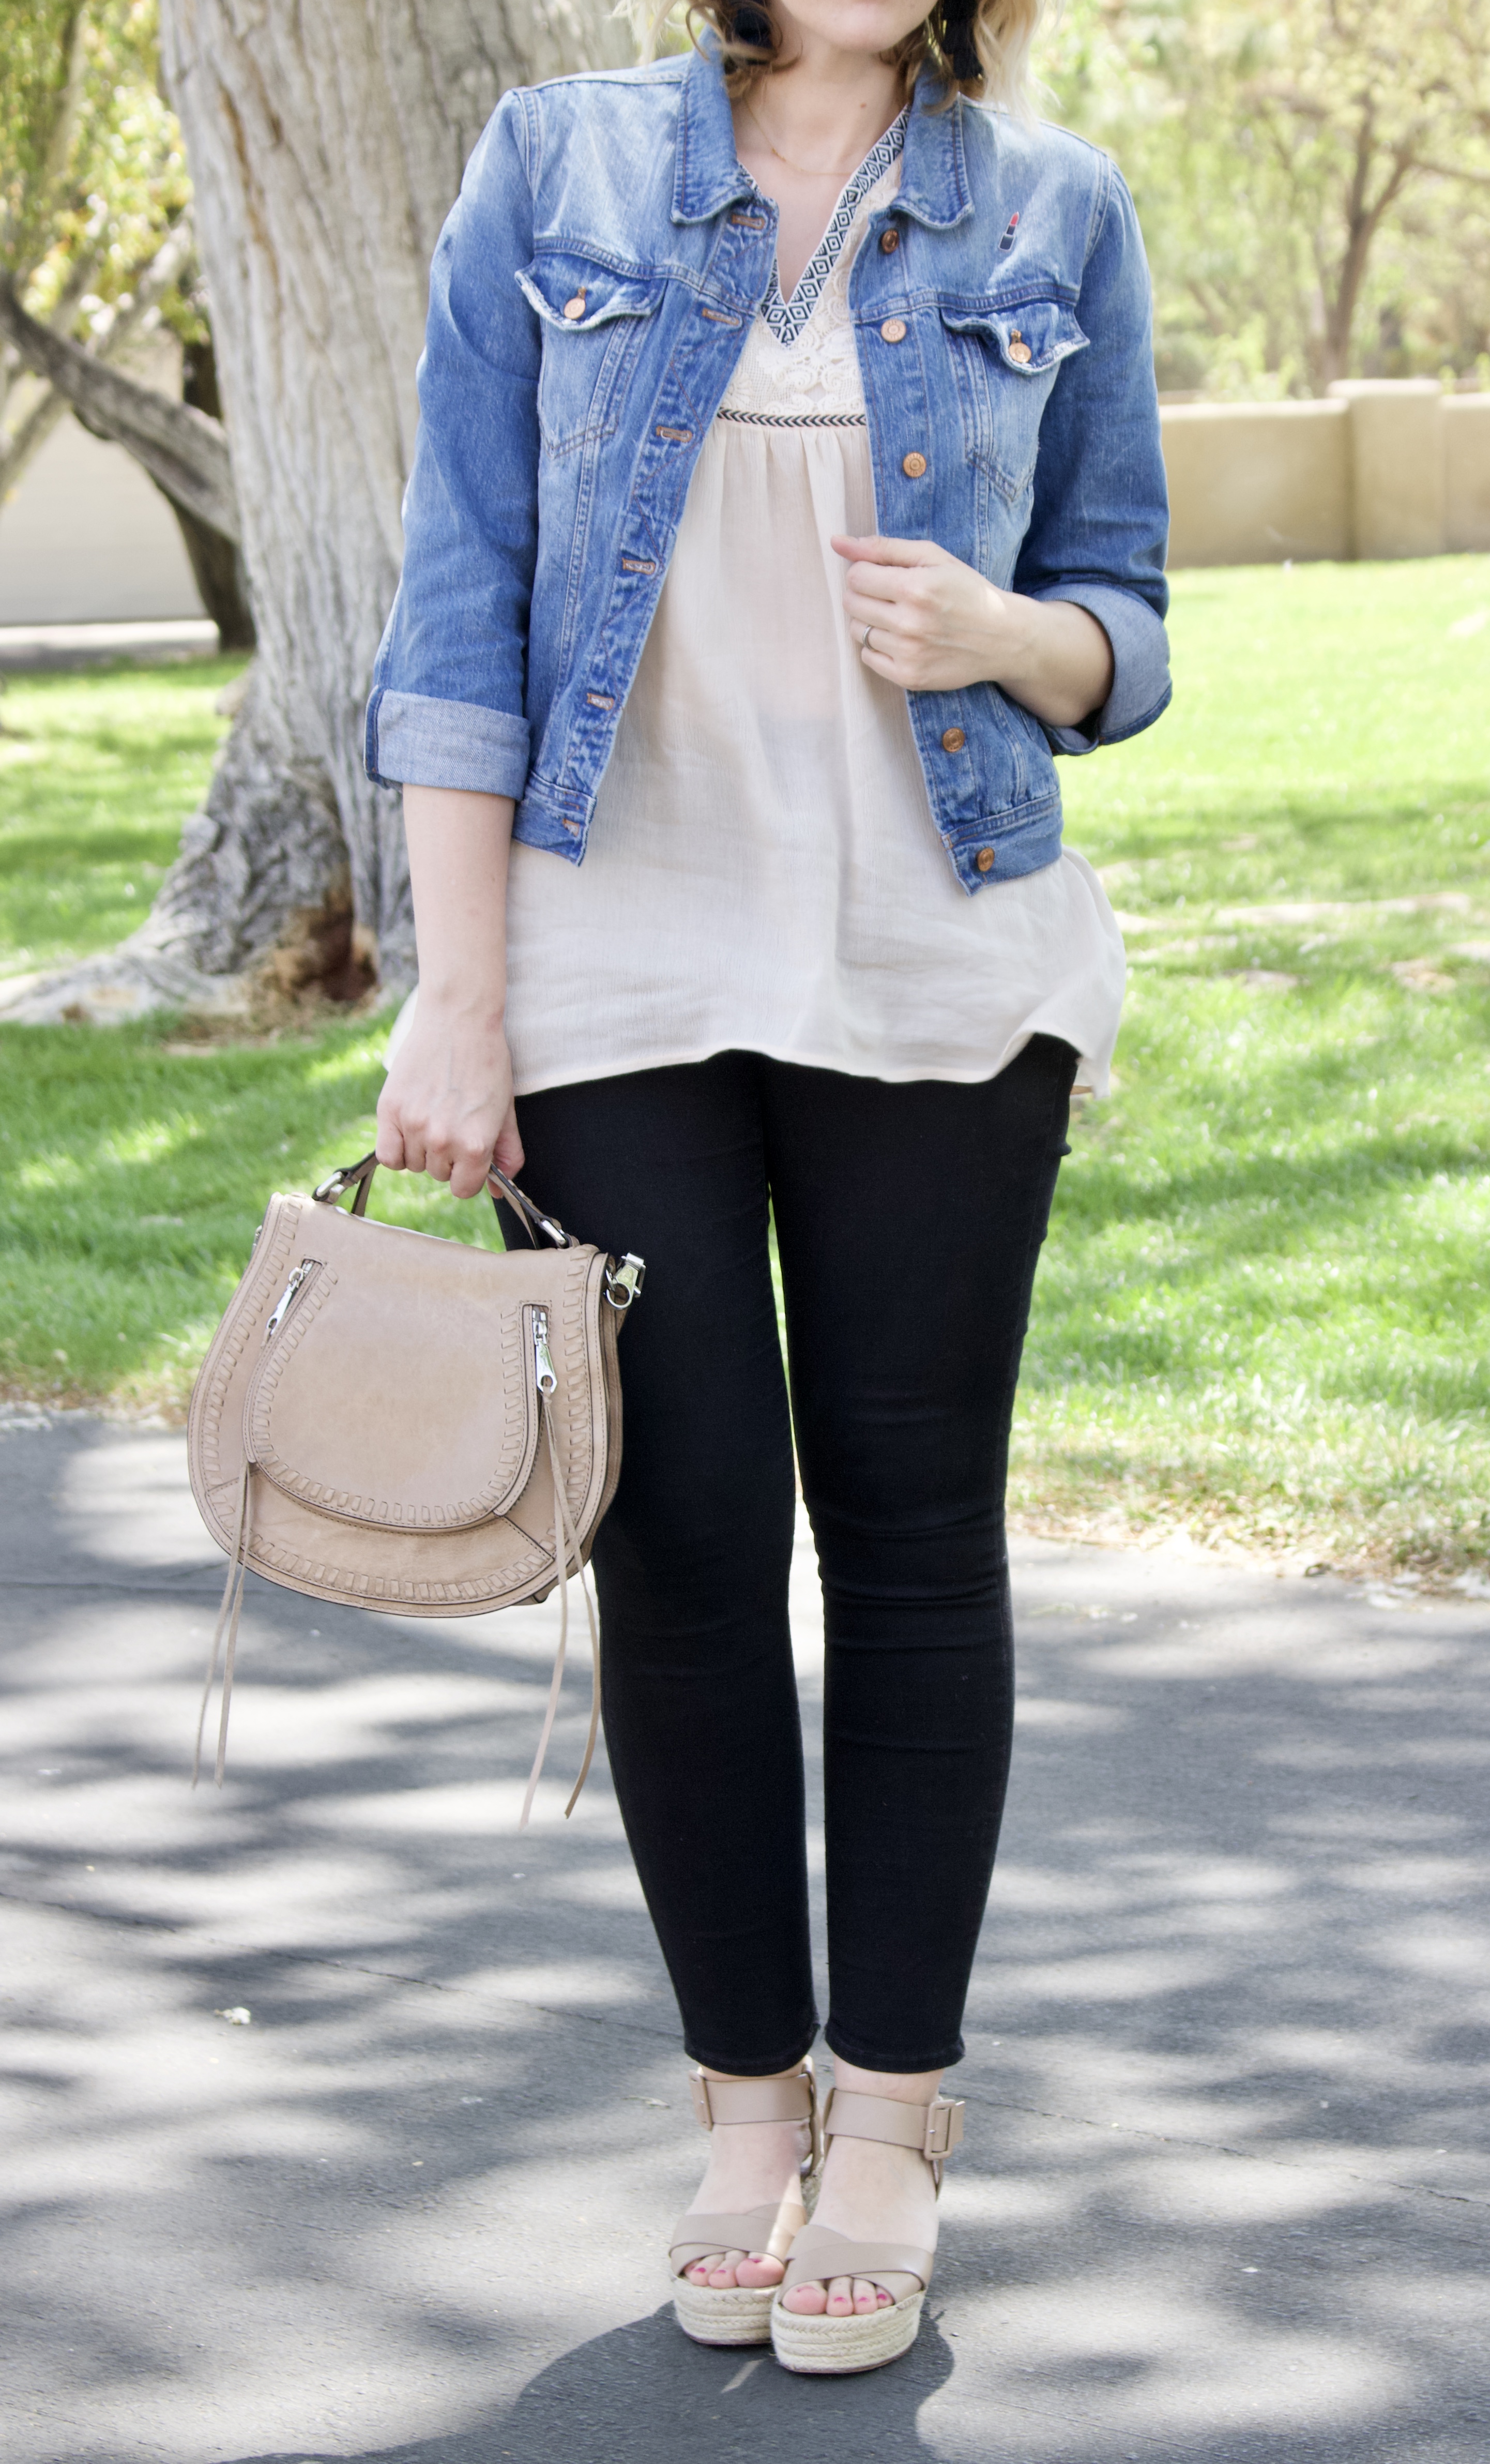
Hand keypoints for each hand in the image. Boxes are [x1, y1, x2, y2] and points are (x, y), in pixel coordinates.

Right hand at [375, 992, 523, 1198]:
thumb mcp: (505, 1111)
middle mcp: (443, 1140)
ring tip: (433, 1114)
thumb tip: (498, 1189)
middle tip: (452, 1121)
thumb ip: (505, 1154)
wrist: (459, 1021)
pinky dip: (396, 1148)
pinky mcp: (389, 1110)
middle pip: (438, 1174)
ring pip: (413, 1164)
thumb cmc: (487, 1063)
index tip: (467, 1156)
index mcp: (475, 1145)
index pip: (463, 1189)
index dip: (467, 1174)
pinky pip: (387, 1155)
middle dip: (447, 1156)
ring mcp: (414, 1125)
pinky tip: (408, 1129)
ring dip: (422, 1148)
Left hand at [834, 532, 1016, 691]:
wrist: (1002, 637)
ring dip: (870, 621)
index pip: (856, 577)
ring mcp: (909, 654)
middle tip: (890, 596)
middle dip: (864, 595)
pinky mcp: (909, 677)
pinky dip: (877, 647)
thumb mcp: (932, 557)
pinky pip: (867, 658)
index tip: (884, 575)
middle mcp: (910, 623)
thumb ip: (883, 548)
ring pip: (857, 631)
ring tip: (899, 617)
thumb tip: (837, 542)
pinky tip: (901, 639)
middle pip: (852, 604)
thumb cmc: (966, 591)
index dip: (865, 572)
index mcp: (916, 588)